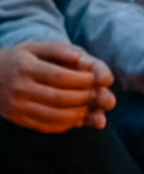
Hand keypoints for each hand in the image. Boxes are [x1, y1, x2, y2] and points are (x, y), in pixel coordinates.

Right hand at [0, 41, 114, 132]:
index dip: (83, 80)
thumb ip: (57, 49)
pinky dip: (67, 123)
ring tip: (88, 105)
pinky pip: (49, 126)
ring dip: (80, 113)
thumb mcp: (32, 48)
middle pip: (61, 98)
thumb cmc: (17, 60)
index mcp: (23, 67)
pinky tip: (75, 115)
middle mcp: (19, 88)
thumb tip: (81, 57)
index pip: (60, 77)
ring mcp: (17, 106)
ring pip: (57, 115)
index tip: (94, 79)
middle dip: (85, 98)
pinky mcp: (18, 119)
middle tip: (96, 94)